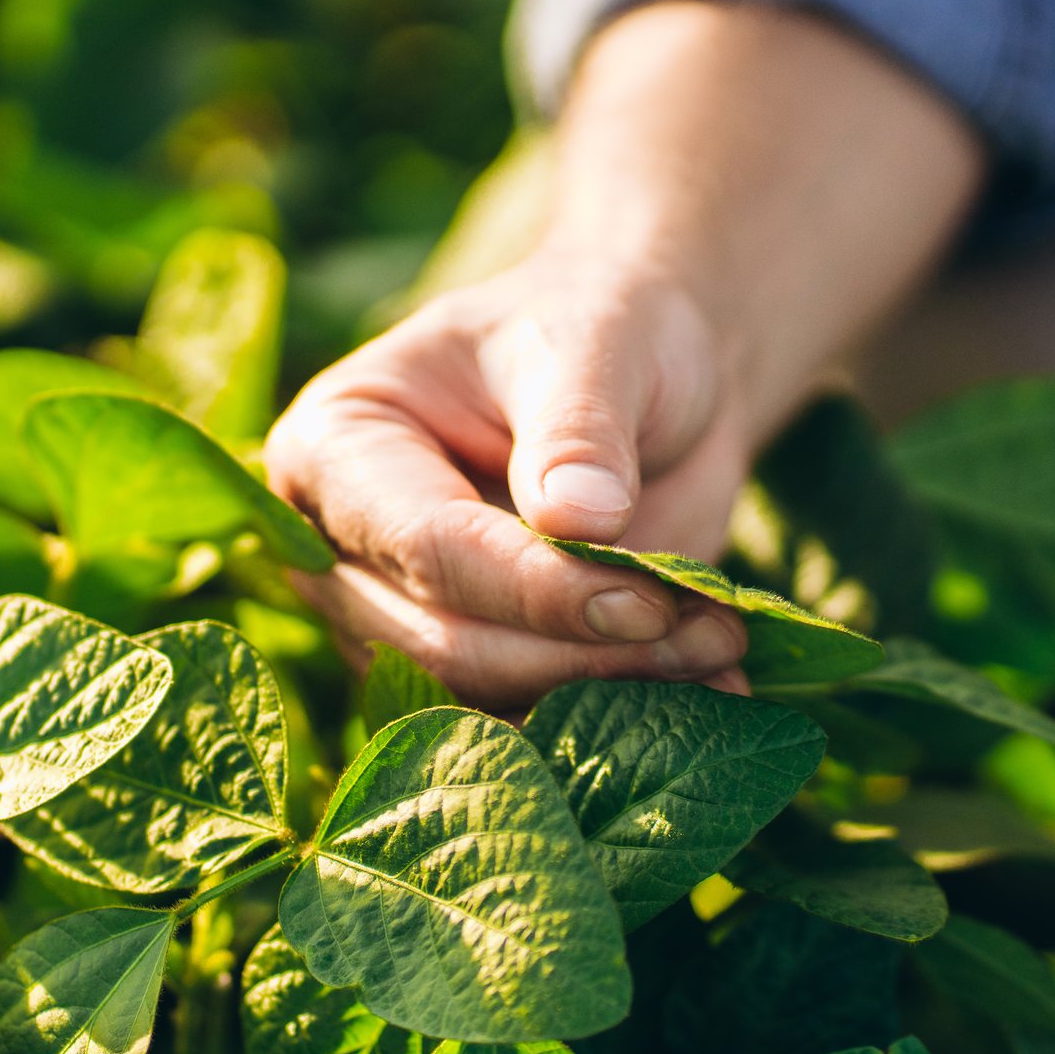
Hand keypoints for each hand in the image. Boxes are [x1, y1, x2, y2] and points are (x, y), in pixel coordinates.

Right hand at [265, 250, 752, 707]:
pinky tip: (708, 697)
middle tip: (710, 635)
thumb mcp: (596, 345)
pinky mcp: (460, 671)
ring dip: (608, 694)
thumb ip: (578, 429)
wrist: (649, 376)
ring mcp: (392, 622)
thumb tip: (581, 519)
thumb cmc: (602, 331)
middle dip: (580, 654)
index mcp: (334, 446)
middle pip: (443, 645)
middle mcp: (339, 549)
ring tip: (719, 649)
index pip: (425, 545)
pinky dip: (616, 718)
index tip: (649, 600)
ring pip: (484, 701)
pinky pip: (524, 722)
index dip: (535, 587)